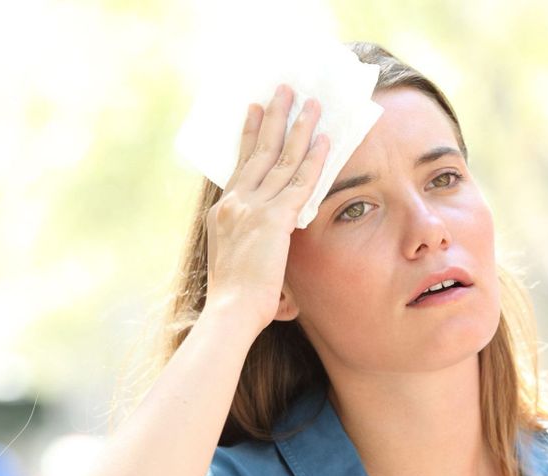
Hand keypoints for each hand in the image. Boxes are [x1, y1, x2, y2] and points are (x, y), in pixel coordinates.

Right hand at [204, 83, 329, 334]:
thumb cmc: (236, 301)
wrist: (229, 313)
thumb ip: (257, 251)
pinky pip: (298, 182)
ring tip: (310, 102)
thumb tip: (273, 265)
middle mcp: (234, 202)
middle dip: (272, 117)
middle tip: (283, 90)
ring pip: (279, 158)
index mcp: (223, 212)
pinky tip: (324, 140)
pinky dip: (313, 159)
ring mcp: (252, 208)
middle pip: (257, 150)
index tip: (254, 110)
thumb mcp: (241, 265)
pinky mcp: (273, 219)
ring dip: (297, 127)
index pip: (240, 165)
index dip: (248, 135)